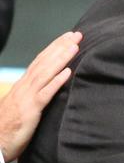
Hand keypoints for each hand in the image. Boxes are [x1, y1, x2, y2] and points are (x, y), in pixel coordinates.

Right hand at [0, 31, 81, 162]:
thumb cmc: (9, 128)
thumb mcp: (23, 106)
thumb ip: (35, 95)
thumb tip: (49, 87)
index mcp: (23, 85)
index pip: (40, 61)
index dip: (54, 48)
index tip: (68, 37)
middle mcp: (24, 87)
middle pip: (44, 62)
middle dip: (61, 47)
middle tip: (77, 35)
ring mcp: (27, 97)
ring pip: (46, 73)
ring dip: (61, 59)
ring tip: (74, 47)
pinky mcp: (30, 110)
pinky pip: (45, 94)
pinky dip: (56, 82)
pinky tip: (68, 72)